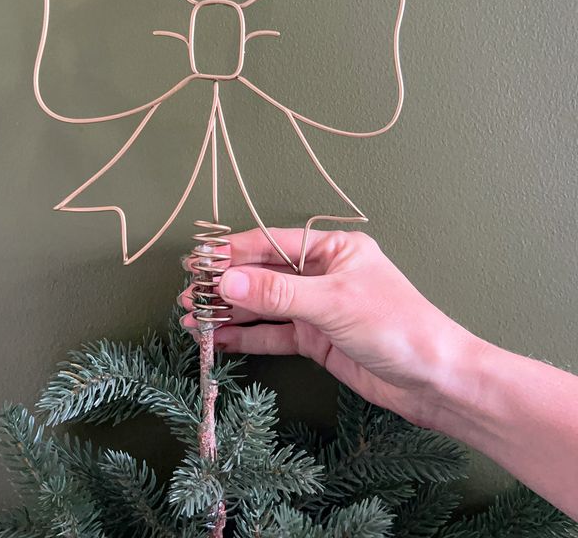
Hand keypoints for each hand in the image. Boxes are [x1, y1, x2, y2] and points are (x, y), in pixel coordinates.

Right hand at [180, 227, 485, 428]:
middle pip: (263, 275)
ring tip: (193, 319)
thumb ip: (277, 293)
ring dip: (230, 313)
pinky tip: (219, 340)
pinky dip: (246, 336)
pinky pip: (273, 334)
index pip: (271, 244)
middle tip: (190, 296)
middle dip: (226, 286)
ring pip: (264, 306)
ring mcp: (316, 308)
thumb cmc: (396, 326)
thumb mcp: (333, 302)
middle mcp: (321, 274)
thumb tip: (226, 281)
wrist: (435, 381)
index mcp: (332, 249)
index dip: (233, 253)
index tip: (199, 262)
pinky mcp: (315, 339)